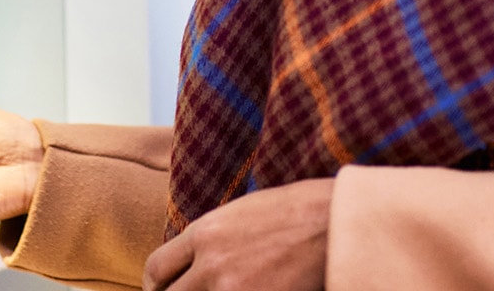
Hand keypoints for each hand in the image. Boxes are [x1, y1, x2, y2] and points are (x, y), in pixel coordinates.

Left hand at [142, 178, 332, 290]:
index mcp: (204, 233)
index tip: (161, 290)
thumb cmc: (299, 210)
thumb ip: (213, 236)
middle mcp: (211, 263)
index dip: (156, 285)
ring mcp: (232, 289)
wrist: (337, 222)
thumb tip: (196, 256)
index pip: (157, 268)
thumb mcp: (243, 212)